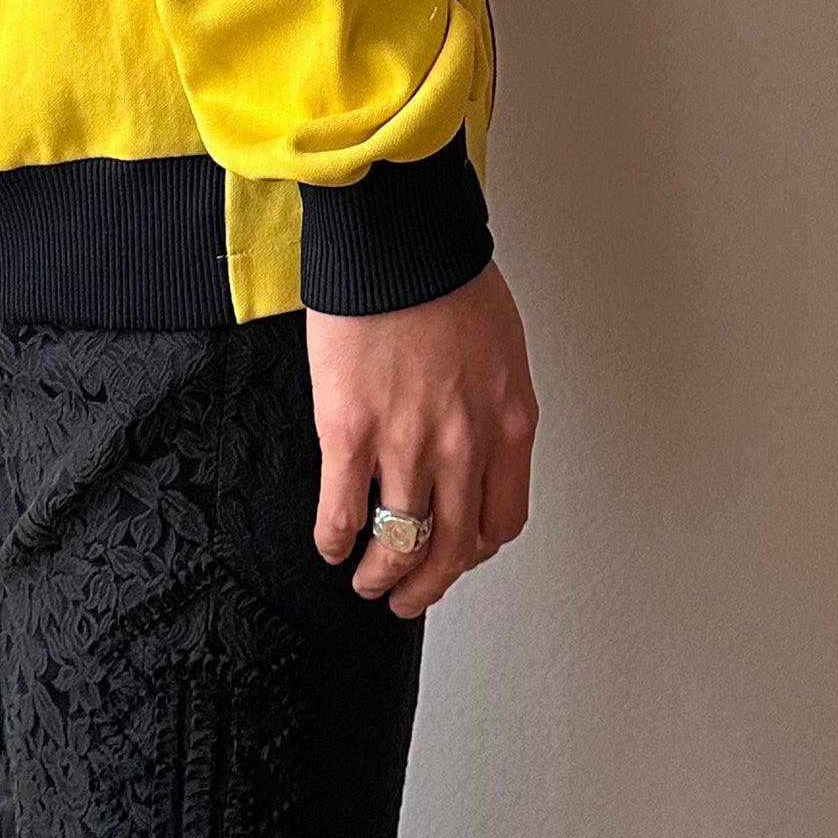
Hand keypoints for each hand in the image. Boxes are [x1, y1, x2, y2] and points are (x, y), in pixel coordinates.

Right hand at [306, 261, 537, 619]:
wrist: (399, 241)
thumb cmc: (447, 275)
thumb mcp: (500, 346)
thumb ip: (490, 401)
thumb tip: (473, 435)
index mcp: (507, 423)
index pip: (500, 519)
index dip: (474, 550)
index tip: (456, 553)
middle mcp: (465, 445)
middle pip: (453, 547)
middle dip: (429, 584)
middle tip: (408, 595)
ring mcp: (408, 444)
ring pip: (402, 543)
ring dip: (382, 575)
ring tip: (366, 581)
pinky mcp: (352, 432)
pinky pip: (344, 512)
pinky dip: (336, 540)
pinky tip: (330, 544)